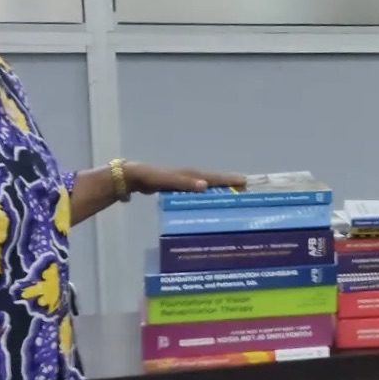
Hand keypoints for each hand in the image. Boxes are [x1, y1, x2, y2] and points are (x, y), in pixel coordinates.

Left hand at [123, 161, 245, 195]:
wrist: (133, 177)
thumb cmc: (150, 177)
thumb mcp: (167, 180)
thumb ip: (184, 183)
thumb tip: (205, 185)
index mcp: (190, 174)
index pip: (214, 177)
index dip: (229, 179)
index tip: (245, 181)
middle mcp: (190, 177)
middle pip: (213, 180)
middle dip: (228, 184)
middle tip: (245, 190)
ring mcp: (184, 182)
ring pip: (206, 186)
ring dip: (218, 190)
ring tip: (231, 198)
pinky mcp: (178, 189)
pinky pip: (197, 193)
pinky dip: (205, 196)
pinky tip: (207, 205)